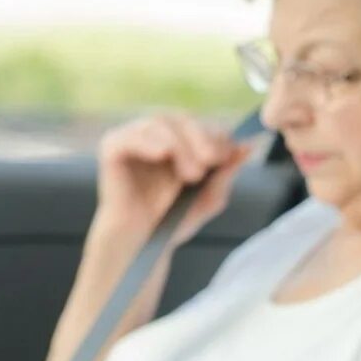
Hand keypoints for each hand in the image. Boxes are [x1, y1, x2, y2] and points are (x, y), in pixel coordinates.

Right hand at [94, 113, 251, 247]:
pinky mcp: (112, 149)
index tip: (226, 158)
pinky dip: (148, 142)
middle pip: (184, 119)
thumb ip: (226, 173)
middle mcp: (158, 134)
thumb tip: (247, 147)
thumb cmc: (176, 219)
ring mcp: (133, 139)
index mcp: (182, 141)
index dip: (217, 137)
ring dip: (180, 145)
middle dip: (202, 138)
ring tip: (191, 175)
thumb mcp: (210, 197)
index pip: (203, 124)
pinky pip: (129, 136)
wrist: (145, 242)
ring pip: (160, 124)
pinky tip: (163, 154)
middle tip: (210, 162)